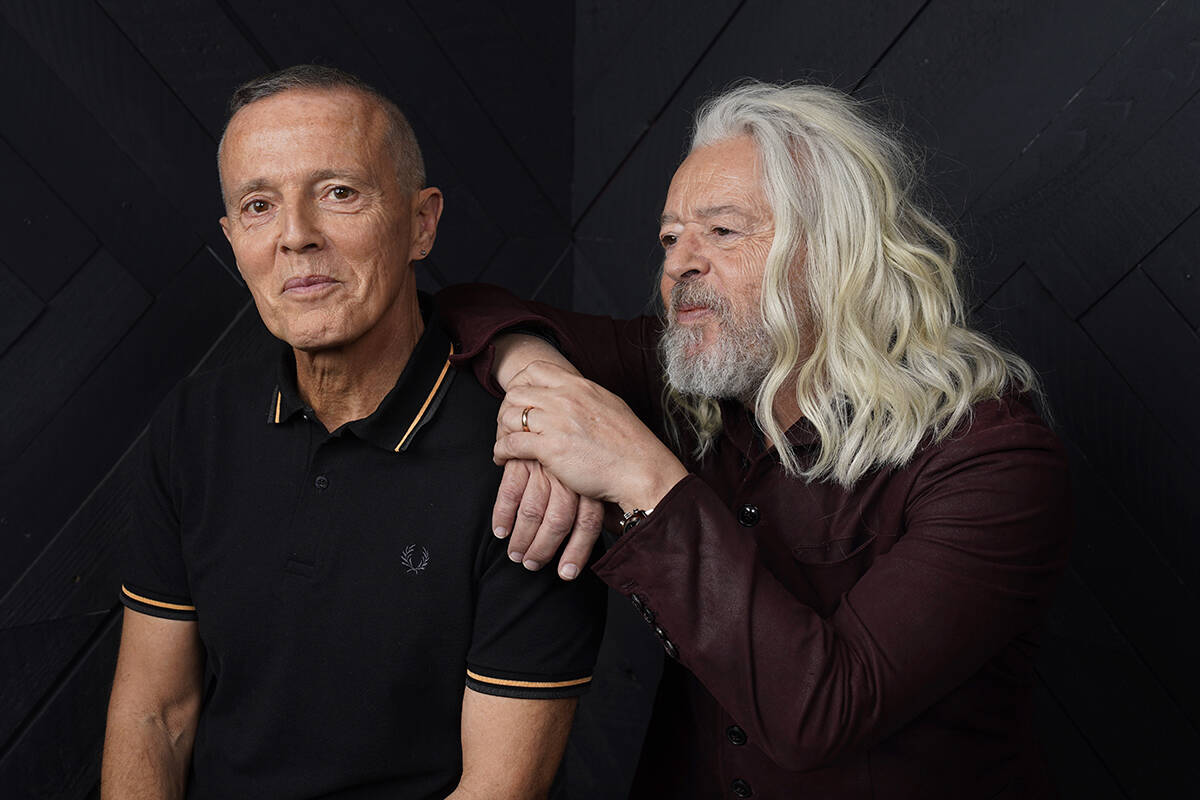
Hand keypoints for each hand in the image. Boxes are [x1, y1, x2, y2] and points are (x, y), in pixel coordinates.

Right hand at [492, 459, 603, 579]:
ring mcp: (545, 467)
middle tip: (531, 565)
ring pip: (533, 511)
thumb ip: (597, 500)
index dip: (577, 551)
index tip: (567, 574)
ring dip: (521, 538)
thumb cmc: (587, 449)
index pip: (588, 523)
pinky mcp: (523, 458)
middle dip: (543, 548)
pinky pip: (510, 492)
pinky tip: (500, 531)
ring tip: (515, 555)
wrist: (569, 409)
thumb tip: (612, 531)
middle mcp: (570, 476)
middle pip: (558, 521)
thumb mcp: (597, 473)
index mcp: (591, 481)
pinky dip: (503, 514)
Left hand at [494, 362, 687, 512]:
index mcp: (579, 385)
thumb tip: (573, 395)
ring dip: (502, 430)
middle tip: (507, 425)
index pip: (534, 370)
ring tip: (504, 442)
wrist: (640, 470)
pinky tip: (502, 457)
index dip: (520, 384)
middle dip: (506, 408)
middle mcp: (565, 398)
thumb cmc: (630, 444)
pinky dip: (501, 450)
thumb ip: (585, 397)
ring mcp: (557, 422)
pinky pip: (511, 443)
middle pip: (516, 392)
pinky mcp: (550, 448)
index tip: (519, 401)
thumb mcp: (609, 405)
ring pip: (510, 415)